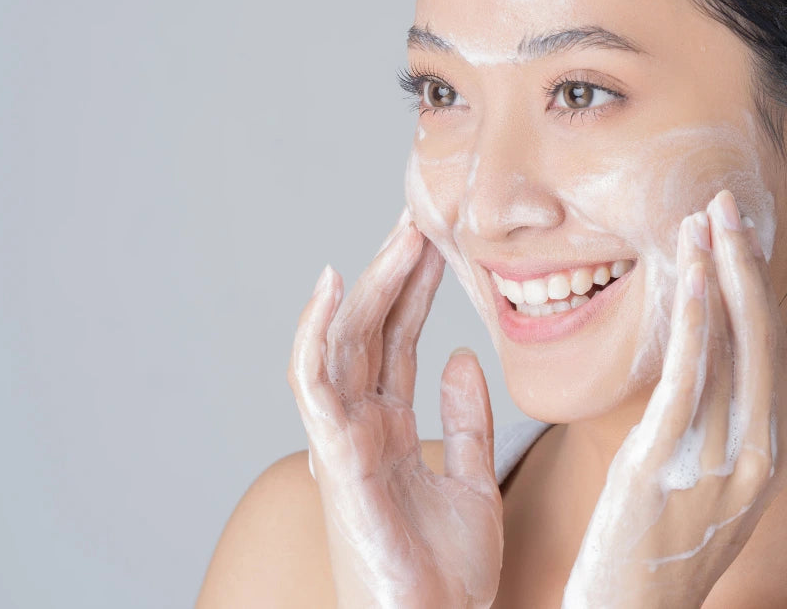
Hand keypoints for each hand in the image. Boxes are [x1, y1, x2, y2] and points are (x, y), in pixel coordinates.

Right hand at [287, 208, 503, 608]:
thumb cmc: (447, 576)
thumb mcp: (472, 482)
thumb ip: (467, 420)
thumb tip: (459, 355)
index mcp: (390, 431)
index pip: (399, 342)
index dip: (415, 290)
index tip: (438, 240)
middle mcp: (360, 428)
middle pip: (372, 332)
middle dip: (395, 272)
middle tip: (420, 214)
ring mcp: (343, 441)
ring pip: (347, 343)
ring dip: (370, 284)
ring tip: (400, 234)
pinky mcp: (336, 459)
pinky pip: (314, 384)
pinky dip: (315, 331)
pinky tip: (332, 284)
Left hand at [562, 190, 786, 608]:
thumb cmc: (657, 557)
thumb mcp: (712, 494)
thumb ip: (731, 436)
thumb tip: (749, 381)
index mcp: (765, 461)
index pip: (771, 357)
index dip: (755, 291)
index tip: (737, 241)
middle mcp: (755, 457)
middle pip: (761, 339)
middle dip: (745, 264)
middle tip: (726, 203)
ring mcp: (718, 461)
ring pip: (730, 346)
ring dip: (717, 273)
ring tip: (705, 217)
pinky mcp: (667, 462)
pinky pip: (688, 376)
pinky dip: (693, 317)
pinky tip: (687, 274)